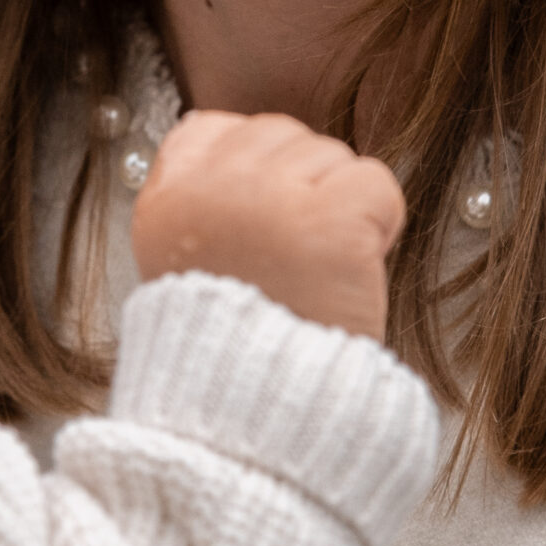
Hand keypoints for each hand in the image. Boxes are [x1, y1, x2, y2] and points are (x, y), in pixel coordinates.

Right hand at [131, 110, 405, 341]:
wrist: (259, 417)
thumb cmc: (237, 347)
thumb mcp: (180, 263)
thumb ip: (197, 198)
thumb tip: (220, 132)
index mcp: (165, 202)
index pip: (212, 128)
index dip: (254, 169)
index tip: (262, 227)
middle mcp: (209, 190)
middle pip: (281, 134)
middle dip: (303, 184)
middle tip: (296, 256)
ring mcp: (269, 200)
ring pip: (332, 154)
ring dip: (342, 205)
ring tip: (318, 269)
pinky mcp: (331, 221)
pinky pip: (376, 183)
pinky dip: (381, 224)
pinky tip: (353, 269)